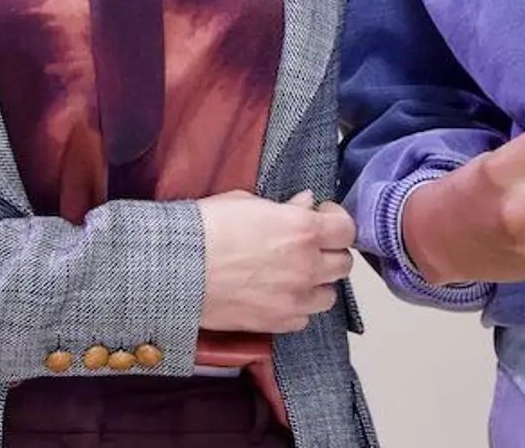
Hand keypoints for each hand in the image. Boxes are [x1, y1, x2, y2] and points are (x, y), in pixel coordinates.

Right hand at [197, 190, 355, 333]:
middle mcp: (307, 265)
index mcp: (303, 229)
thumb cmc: (207, 228)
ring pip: (329, 296)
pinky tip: (279, 296)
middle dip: (329, 253)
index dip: (336, 221)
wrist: (178, 268)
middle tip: (310, 247)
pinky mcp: (278, 323)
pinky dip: (297, 308)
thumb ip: (284, 207)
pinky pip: (304, 318)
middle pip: (343, 264)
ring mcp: (295, 298)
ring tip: (295, 275)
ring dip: (317, 284)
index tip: (322, 217)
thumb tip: (305, 204)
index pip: (347, 229)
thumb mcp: (247, 202)